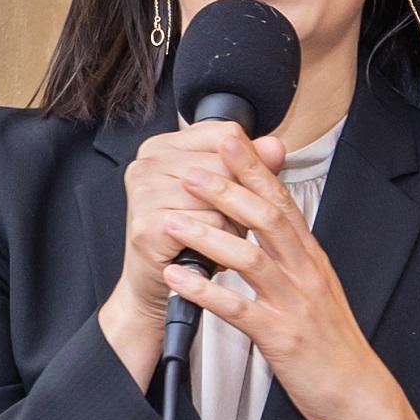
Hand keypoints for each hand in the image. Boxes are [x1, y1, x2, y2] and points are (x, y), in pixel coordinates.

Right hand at [98, 118, 282, 382]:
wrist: (161, 286)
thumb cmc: (193, 237)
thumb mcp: (225, 197)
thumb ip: (250, 168)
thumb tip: (276, 147)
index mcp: (163, 146)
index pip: (225, 134)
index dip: (248, 160)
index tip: (248, 184)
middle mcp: (147, 162)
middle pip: (225, 163)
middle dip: (242, 196)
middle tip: (233, 220)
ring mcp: (144, 192)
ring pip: (221, 196)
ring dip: (234, 222)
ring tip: (222, 237)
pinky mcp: (148, 225)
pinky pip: (210, 224)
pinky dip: (222, 241)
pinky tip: (211, 251)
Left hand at [158, 130, 419, 419]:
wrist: (360, 393)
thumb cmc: (333, 344)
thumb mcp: (316, 289)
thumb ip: (291, 255)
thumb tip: (265, 225)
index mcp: (311, 258)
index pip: (282, 201)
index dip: (255, 169)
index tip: (228, 140)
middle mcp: (306, 273)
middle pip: (267, 218)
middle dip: (227, 190)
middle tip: (192, 170)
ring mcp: (295, 304)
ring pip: (250, 257)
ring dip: (208, 236)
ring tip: (172, 222)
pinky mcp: (282, 337)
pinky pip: (239, 308)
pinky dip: (205, 291)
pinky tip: (178, 279)